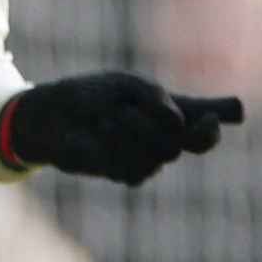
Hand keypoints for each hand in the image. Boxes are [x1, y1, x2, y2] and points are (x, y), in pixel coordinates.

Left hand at [0, 72, 243, 184]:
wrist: (50, 116)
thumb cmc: (92, 96)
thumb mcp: (127, 88)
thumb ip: (161, 102)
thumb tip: (189, 118)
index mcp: (173, 116)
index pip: (206, 133)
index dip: (211, 129)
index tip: (208, 119)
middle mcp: (164, 141)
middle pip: (184, 142)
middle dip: (158, 122)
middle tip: (128, 108)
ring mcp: (145, 161)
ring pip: (158, 154)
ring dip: (132, 131)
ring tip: (107, 117)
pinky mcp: (122, 173)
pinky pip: (131, 166)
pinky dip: (116, 146)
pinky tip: (97, 135)